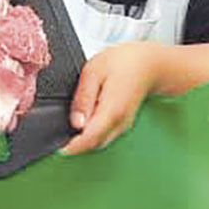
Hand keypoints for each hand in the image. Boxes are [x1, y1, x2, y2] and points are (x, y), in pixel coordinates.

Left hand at [61, 42, 161, 156]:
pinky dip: (93, 134)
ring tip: (71, 128)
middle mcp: (120, 122)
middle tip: (60, 137)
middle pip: (94, 144)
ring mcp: (123, 124)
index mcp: (112, 110)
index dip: (72, 146)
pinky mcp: (123, 123)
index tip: (58, 145)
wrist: (149, 63)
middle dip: (76, 145)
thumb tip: (75, 121)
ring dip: (84, 140)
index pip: (89, 139)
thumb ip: (83, 98)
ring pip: (100, 142)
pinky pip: (106, 135)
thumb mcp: (94, 71)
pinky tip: (85, 122)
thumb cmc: (124, 62)